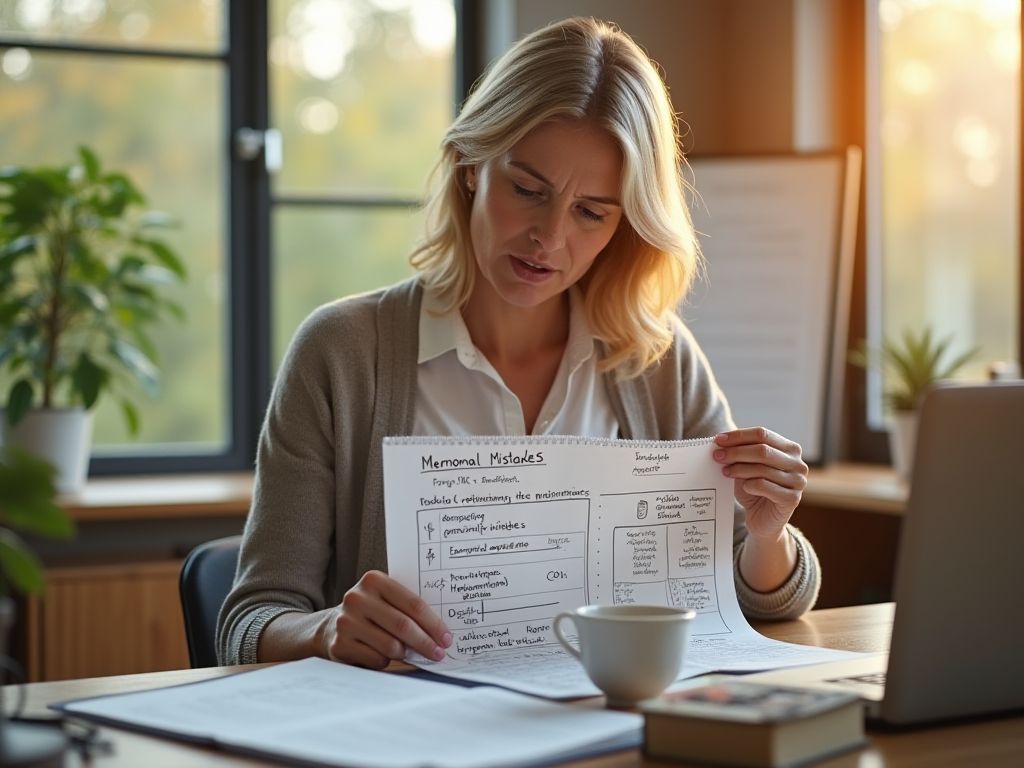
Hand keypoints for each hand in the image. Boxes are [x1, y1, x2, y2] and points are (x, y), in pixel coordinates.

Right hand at [320, 570, 451, 668]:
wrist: (332, 625)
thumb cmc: (372, 612)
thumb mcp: (386, 599)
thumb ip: (408, 607)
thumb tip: (442, 632)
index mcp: (374, 580)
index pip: (413, 603)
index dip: (434, 623)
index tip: (446, 638)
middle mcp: (357, 598)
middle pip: (403, 625)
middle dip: (426, 642)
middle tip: (439, 653)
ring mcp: (346, 622)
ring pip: (391, 646)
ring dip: (405, 653)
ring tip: (407, 652)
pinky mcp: (340, 644)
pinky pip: (376, 659)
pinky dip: (386, 661)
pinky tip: (383, 655)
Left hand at [713, 427, 807, 540]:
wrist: (762, 520)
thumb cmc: (754, 490)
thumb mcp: (746, 468)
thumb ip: (740, 454)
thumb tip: (720, 443)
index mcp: (789, 449)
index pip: (763, 434)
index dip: (739, 436)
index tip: (718, 440)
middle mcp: (798, 463)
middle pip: (763, 450)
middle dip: (736, 452)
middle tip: (717, 456)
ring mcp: (798, 481)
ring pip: (762, 468)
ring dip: (739, 468)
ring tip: (725, 471)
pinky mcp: (792, 499)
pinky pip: (764, 486)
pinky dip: (749, 484)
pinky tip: (743, 487)